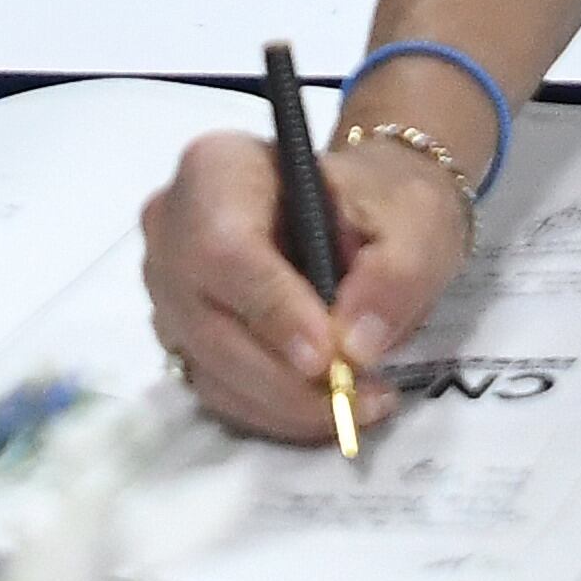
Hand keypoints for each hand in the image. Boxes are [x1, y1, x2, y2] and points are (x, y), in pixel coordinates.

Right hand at [138, 127, 471, 443]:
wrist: (364, 213)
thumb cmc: (383, 202)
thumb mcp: (413, 220)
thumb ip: (394, 274)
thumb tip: (355, 345)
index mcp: (218, 168)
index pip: (225, 247)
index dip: (272, 309)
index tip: (330, 357)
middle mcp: (171, 226)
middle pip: (206, 319)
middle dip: (285, 377)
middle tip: (360, 399)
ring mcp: (167, 286)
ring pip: (208, 366)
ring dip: (284, 404)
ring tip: (362, 404)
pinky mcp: (181, 336)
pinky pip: (215, 389)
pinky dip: (273, 412)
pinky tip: (327, 407)